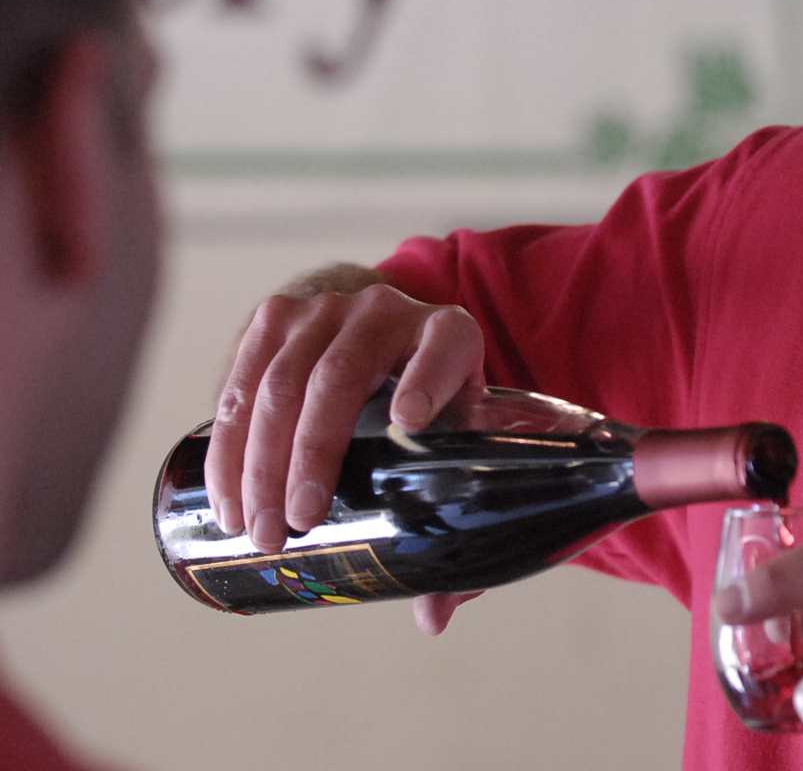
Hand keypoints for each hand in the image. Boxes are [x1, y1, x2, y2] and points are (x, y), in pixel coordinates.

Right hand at [203, 272, 484, 559]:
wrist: (385, 339)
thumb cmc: (431, 409)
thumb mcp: (452, 448)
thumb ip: (450, 522)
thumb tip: (432, 617)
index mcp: (450, 335)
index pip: (445, 348)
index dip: (428, 380)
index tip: (410, 422)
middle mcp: (389, 311)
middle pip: (338, 378)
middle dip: (307, 456)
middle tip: (291, 525)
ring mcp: (326, 309)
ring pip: (278, 382)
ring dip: (255, 461)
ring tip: (253, 528)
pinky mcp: (276, 317)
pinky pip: (238, 379)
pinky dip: (226, 442)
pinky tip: (226, 495)